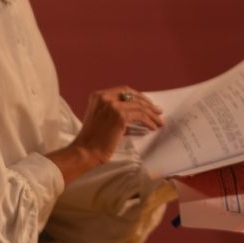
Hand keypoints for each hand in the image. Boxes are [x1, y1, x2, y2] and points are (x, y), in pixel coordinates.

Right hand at [49, 86, 164, 183]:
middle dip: (148, 104)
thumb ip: (116, 112)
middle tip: (158, 112)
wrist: (84, 151)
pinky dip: (149, 122)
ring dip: (152, 115)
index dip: (138, 97)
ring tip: (159, 122)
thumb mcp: (102, 119)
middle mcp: (105, 97)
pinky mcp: (120, 116)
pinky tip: (152, 127)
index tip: (147, 104)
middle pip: (133, 96)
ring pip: (139, 106)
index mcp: (98, 96)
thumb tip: (137, 114)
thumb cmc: (93, 140)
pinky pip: (141, 116)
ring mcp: (113, 105)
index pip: (124, 91)